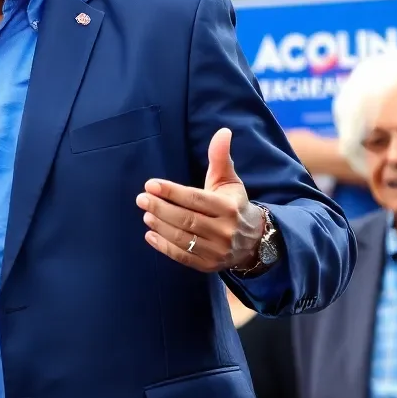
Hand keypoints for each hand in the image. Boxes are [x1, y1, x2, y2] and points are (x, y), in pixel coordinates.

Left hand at [136, 128, 263, 271]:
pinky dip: (164, 247)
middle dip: (161, 208)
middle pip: (186, 219)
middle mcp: (225, 230)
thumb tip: (222, 131)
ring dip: (160, 226)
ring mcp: (217, 251)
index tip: (150, 184)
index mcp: (229, 208)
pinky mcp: (209, 265)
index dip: (172, 192)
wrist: (255, 241)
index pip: (196, 199)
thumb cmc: (234, 204)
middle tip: (141, 198)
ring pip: (183, 239)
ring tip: (146, 214)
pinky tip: (150, 235)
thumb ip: (221, 157)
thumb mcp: (229, 180)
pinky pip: (183, 257)